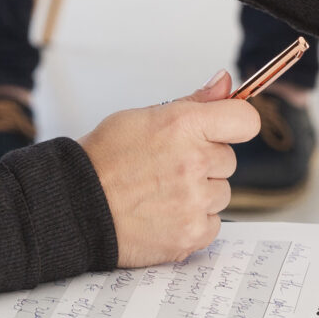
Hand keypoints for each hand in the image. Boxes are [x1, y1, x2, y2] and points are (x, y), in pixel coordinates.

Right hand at [78, 69, 260, 265]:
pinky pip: (213, 224)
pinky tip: (165, 214)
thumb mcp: (144, 117)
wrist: (73, 205)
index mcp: (184, 125)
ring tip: (162, 192)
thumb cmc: (104, 159)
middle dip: (206, 162)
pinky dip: (194, 222)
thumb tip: (225, 83)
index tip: (224, 131)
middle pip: (229, 160)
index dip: (235, 125)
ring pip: (221, 194)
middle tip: (169, 167)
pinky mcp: (190, 234)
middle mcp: (194, 161)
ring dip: (200, 194)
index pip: (245, 121)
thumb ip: (193, 102)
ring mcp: (193, 201)